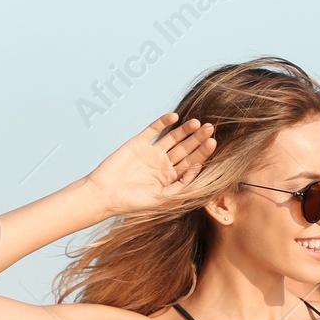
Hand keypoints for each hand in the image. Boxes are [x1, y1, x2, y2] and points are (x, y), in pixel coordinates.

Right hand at [83, 113, 216, 215]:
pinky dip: (163, 122)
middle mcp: (164, 164)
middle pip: (185, 148)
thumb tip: (199, 168)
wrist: (105, 195)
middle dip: (198, 139)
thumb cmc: (135, 203)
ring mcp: (151, 153)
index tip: (213, 142)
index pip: (192, 162)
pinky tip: (174, 117)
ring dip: (184, 130)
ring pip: (172, 138)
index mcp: (172, 178)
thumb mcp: (165, 199)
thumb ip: (183, 185)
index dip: (203, 152)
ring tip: (196, 122)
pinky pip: (153, 130)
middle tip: (210, 128)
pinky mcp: (138, 143)